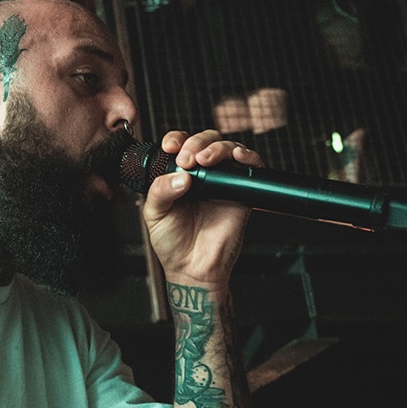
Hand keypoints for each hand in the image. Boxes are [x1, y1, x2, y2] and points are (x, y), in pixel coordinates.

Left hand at [141, 128, 259, 288]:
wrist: (193, 268)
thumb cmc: (173, 242)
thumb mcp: (155, 213)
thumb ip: (160, 190)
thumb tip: (181, 175)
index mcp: (179, 175)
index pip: (181, 145)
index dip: (177, 139)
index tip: (170, 146)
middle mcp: (202, 175)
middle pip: (206, 141)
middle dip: (196, 143)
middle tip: (186, 160)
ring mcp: (223, 182)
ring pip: (227, 148)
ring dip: (216, 147)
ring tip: (204, 160)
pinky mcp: (241, 192)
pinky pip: (251, 167)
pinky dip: (247, 156)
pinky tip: (237, 157)